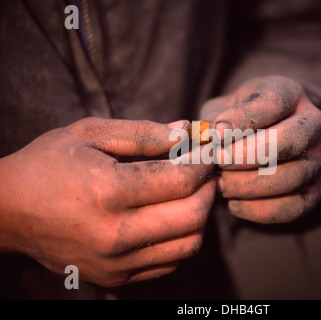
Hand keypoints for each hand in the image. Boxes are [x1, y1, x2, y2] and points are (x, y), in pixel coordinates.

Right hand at [0, 117, 214, 286]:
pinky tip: (172, 217)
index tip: (209, 151)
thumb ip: (143, 133)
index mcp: (108, 191)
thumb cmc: (47, 165)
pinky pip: (169, 263)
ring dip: (200, 216)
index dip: (204, 163)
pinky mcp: (115, 277)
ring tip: (192, 194)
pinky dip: (182, 239)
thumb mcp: (89, 134)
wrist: (8, 212)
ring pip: (188, 244)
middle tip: (206, 172)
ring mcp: (116, 262)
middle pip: (192, 215)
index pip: (180, 180)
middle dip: (209, 189)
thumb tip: (187, 132)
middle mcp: (115, 233)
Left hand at [200, 76, 320, 223]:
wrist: (265, 141)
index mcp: (291, 94)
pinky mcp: (315, 192)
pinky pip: (292, 208)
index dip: (242, 119)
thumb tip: (205, 139)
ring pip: (290, 177)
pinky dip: (258, 210)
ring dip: (248, 185)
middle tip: (217, 162)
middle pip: (289, 141)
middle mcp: (313, 125)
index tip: (215, 132)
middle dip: (247, 155)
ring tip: (220, 184)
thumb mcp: (224, 109)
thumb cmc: (237, 122)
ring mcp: (319, 160)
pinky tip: (233, 204)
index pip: (272, 103)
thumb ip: (213, 121)